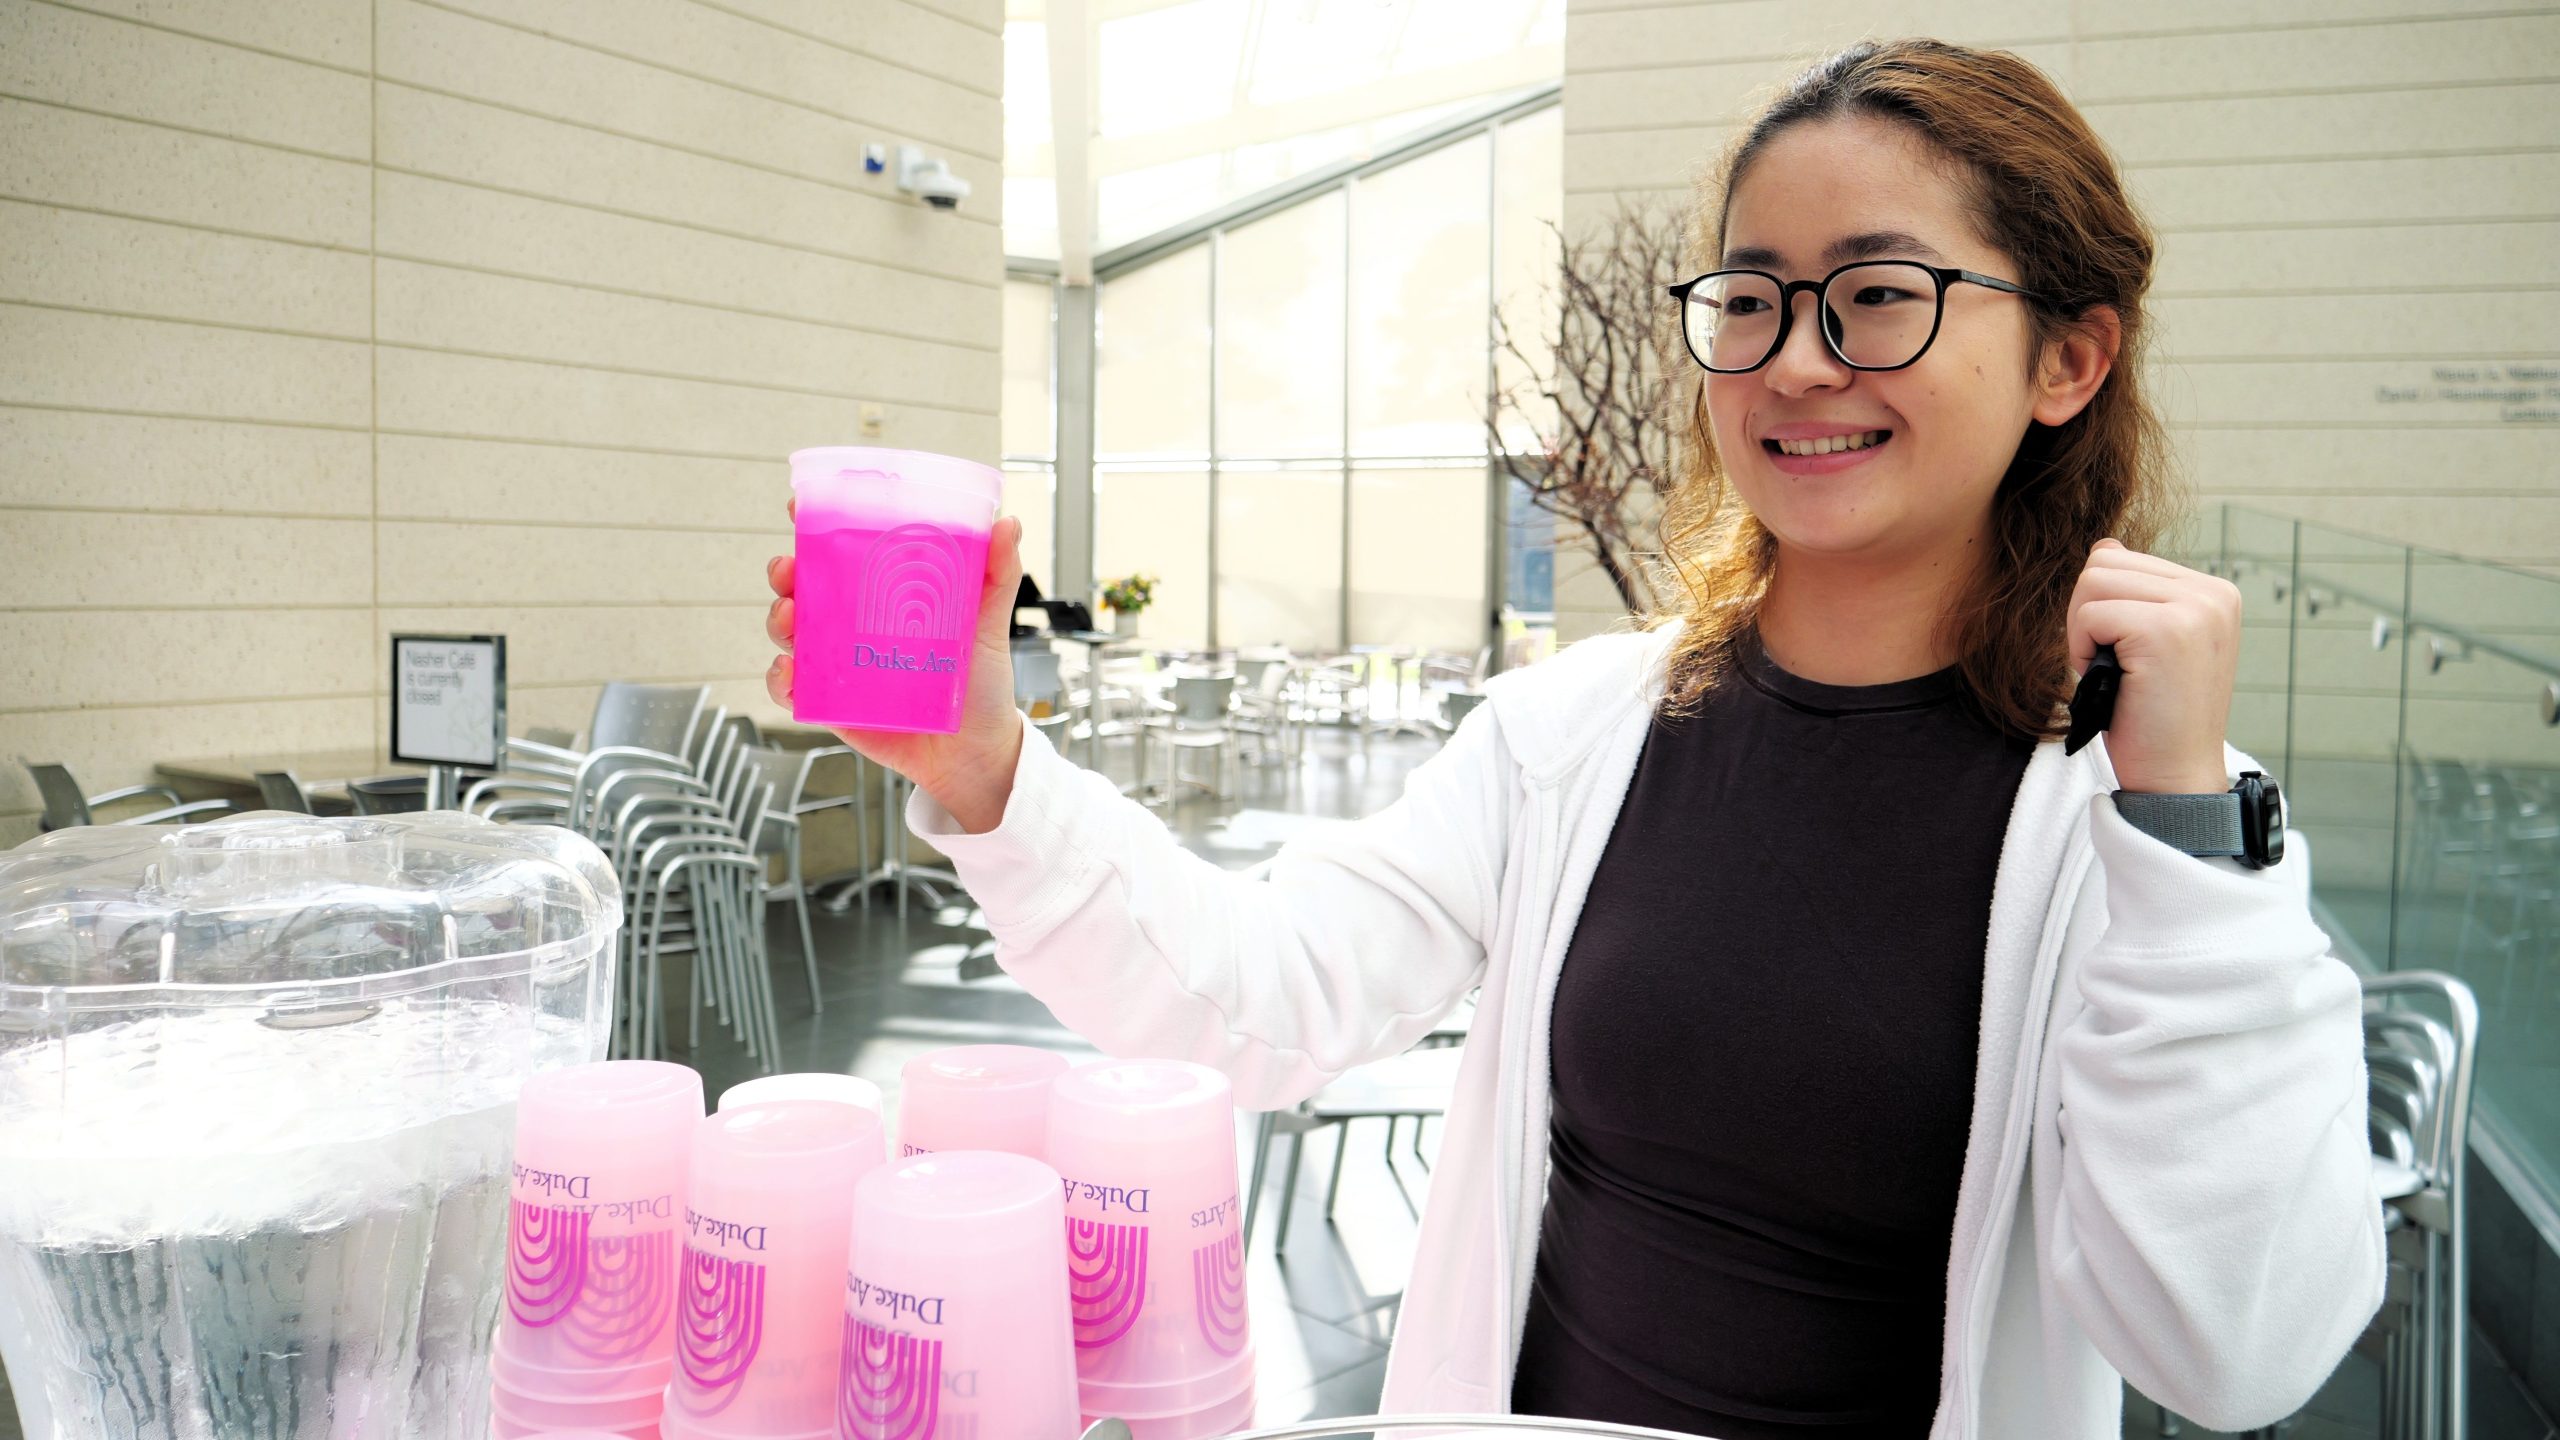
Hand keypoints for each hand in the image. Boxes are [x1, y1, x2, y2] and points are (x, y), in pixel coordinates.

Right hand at [766, 500, 1028, 832]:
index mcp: (887, 596)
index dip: (817, 527)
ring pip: (791, 631)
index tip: (802, 506)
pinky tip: (790, 671)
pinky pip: (793, 689)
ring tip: (791, 617)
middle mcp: (856, 624)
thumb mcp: (988, 624)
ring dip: (779, 618)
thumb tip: (1008, 523)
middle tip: (789, 569)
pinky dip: (780, 679)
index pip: (844, 552)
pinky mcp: (833, 704)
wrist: (976, 754)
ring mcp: (841, 663)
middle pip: (805, 586)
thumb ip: (997, 574)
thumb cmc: (981, 685)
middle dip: (787, 572)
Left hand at [2065, 538, 2241, 794]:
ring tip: (2116, 674)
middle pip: (2102, 565)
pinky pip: (2089, 614)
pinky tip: (2114, 683)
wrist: (2174, 777)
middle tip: (2115, 669)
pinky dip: (2083, 651)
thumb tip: (2106, 546)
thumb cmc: (2151, 717)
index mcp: (2212, 592)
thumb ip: (2133, 594)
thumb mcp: (2145, 645)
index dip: (2100, 612)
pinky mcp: (2167, 629)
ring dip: (2084, 634)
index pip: (2121, 560)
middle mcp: (2212, 592)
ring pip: (2091, 582)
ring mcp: (2195, 608)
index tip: (2126, 657)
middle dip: (2087, 619)